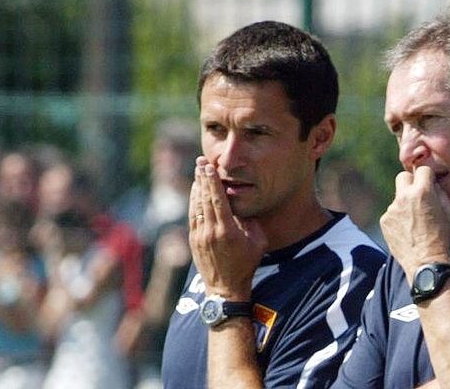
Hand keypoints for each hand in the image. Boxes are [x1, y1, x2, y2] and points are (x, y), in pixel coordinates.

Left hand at [189, 157, 266, 299]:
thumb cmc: (246, 264)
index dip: (212, 181)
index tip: (209, 167)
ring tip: (197, 172)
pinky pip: (192, 215)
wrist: (225, 288)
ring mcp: (200, 236)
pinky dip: (193, 201)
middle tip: (200, 161)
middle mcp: (211, 231)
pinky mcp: (193, 241)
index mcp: (228, 231)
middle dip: (202, 178)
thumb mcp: (257, 242)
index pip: (218, 200)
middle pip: (205, 199)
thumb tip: (244, 205)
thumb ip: (251, 222)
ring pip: (196, 205)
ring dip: (196, 187)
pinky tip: (195, 191)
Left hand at [380, 166, 449, 280]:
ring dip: (405, 204)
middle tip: (418, 195)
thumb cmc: (443, 237)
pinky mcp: (384, 221)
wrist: (426, 262)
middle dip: (411, 182)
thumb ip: (441, 193)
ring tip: (415, 222)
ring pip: (398, 198)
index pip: (422, 169)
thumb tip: (433, 184)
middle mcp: (404, 196)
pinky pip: (392, 213)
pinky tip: (408, 231)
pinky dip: (398, 218)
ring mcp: (392, 209)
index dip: (428, 176)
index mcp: (422, 191)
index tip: (430, 183)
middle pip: (403, 177)